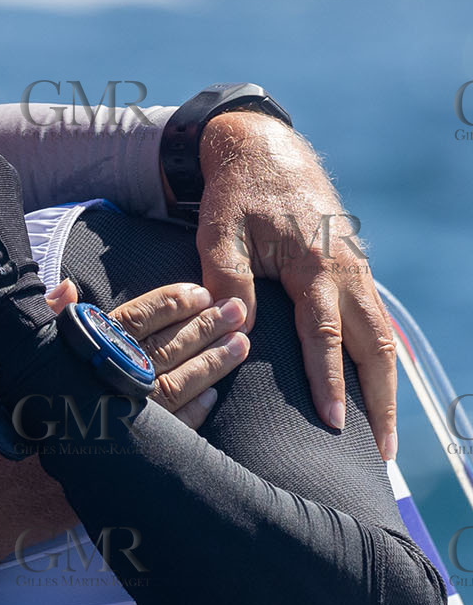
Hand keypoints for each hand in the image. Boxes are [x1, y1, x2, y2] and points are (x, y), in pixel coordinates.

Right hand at [47, 278, 249, 429]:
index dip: (170, 304)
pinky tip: (214, 394)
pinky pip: (176, 425)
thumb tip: (66, 286)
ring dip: (213, 361)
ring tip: (243, 342)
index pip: (137, 320)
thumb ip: (58, 315)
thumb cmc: (39, 387)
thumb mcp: (43, 344)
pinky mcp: (144, 442)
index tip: (200, 292)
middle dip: (205, 327)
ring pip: (179, 381)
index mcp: (93, 350)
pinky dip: (196, 409)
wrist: (30, 439)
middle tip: (236, 310)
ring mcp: (132, 411)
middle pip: (167, 347)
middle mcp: (114, 379)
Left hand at [190, 112, 396, 458]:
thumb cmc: (237, 195)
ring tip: (380, 438)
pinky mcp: (353, 272)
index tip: (332, 421)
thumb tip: (241, 330)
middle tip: (377, 454)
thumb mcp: (220, 232)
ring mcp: (356, 272)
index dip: (329, 380)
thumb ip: (229, 280)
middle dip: (378, 403)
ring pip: (380, 340)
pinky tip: (372, 393)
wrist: (264, 151)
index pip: (325, 334)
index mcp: (314, 264)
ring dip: (384, 390)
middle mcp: (346, 272)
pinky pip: (374, 325)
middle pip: (373, 347)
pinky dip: (378, 362)